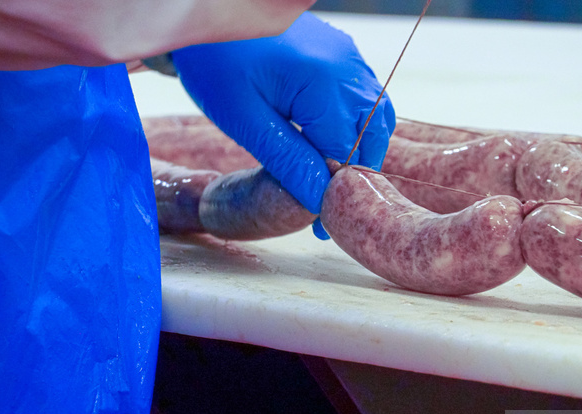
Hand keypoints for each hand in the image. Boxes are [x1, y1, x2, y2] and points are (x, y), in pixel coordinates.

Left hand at [171, 12, 395, 217]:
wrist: (207, 11)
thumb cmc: (214, 58)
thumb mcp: (244, 118)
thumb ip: (288, 160)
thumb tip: (318, 200)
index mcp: (325, 84)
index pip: (348, 153)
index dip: (334, 191)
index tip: (318, 224)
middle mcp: (348, 68)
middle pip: (372, 136)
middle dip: (352, 173)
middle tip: (323, 205)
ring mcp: (348, 58)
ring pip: (374, 118)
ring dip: (356, 151)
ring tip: (325, 177)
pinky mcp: (341, 55)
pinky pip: (362, 98)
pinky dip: (352, 127)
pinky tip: (323, 143)